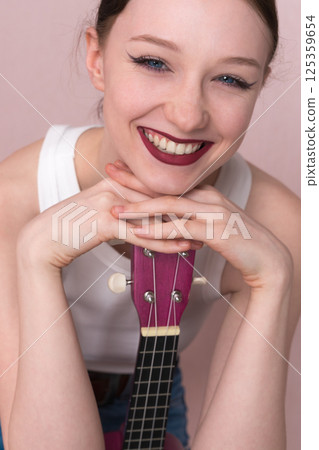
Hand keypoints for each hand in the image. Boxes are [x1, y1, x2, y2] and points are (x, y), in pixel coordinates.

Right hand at [17, 176, 194, 270]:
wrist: (46, 237)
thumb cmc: (74, 226)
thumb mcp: (101, 209)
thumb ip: (122, 205)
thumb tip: (143, 212)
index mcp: (115, 182)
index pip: (153, 188)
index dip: (179, 197)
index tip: (199, 207)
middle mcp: (115, 188)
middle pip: (158, 199)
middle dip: (186, 212)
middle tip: (209, 222)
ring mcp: (110, 204)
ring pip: (153, 217)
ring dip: (181, 229)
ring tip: (202, 237)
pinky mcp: (105, 223)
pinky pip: (141, 234)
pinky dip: (163, 242)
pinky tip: (181, 247)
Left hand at [110, 184, 292, 293]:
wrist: (268, 258)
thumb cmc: (239, 241)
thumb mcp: (212, 224)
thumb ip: (192, 218)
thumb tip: (170, 222)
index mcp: (205, 193)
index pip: (168, 181)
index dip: (143, 174)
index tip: (120, 168)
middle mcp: (208, 197)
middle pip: (165, 186)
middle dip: (134, 180)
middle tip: (108, 171)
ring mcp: (213, 212)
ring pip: (170, 206)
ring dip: (140, 209)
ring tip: (115, 210)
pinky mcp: (217, 231)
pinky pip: (182, 229)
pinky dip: (160, 232)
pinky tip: (141, 234)